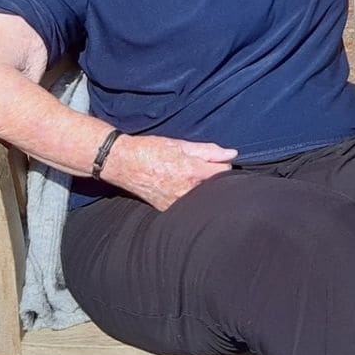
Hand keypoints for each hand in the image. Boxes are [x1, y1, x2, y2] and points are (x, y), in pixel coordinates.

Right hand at [100, 134, 237, 210]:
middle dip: (214, 178)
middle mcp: (186, 191)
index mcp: (191, 172)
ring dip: (202, 189)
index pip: (224, 172)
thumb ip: (208, 151)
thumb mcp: (180, 145)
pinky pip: (188, 205)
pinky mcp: (168, 210)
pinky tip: (179, 187)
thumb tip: (232, 154)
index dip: (224, 165)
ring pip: (202, 198)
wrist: (123, 163)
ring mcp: (176, 203)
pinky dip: (189, 196)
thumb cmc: (150, 150)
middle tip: (201, 169)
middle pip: (215, 187)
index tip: (217, 162)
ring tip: (188, 177)